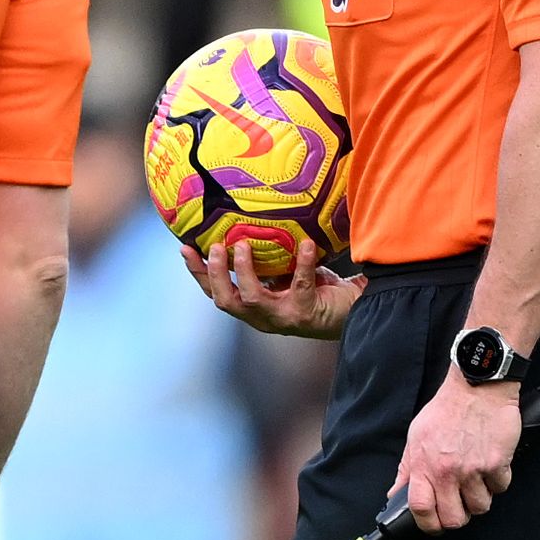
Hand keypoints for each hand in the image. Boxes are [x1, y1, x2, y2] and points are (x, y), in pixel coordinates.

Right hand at [186, 236, 357, 338]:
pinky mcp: (306, 313)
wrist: (353, 310)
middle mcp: (263, 316)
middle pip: (226, 300)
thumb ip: (268, 261)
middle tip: (215, 247)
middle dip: (215, 274)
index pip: (216, 292)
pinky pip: (300, 284)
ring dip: (244, 271)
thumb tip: (250, 221)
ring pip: (252, 297)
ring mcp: (283, 317)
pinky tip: (306, 244)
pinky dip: (301, 263)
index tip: (186, 249)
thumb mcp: (285, 274)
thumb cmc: (318, 290)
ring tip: (244, 244)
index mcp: (253, 308)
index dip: (199, 273)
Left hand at [393, 372, 521, 531]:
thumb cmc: (446, 411)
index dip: (427, 524)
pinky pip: (500, 488)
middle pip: (454, 518)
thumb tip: (397, 493)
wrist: (476, 389)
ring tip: (476, 481)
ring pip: (480, 507)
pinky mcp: (498, 464)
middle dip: (457, 517)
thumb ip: (407, 469)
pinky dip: (497, 481)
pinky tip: (492, 466)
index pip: (420, 509)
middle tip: (459, 506)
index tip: (433, 524)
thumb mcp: (416, 438)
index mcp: (424, 466)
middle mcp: (447, 472)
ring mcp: (474, 470)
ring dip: (479, 499)